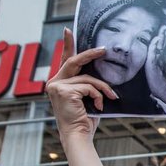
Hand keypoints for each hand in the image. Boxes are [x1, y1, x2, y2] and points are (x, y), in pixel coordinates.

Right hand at [46, 29, 117, 143]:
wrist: (78, 135)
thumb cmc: (85, 119)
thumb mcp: (86, 97)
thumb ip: (87, 83)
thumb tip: (100, 69)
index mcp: (59, 83)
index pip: (64, 60)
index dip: (67, 44)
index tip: (68, 31)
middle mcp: (54, 83)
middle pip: (74, 61)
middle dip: (90, 54)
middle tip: (103, 49)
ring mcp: (57, 86)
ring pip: (87, 77)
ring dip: (102, 87)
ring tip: (111, 97)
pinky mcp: (64, 91)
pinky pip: (88, 86)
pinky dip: (98, 95)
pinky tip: (99, 106)